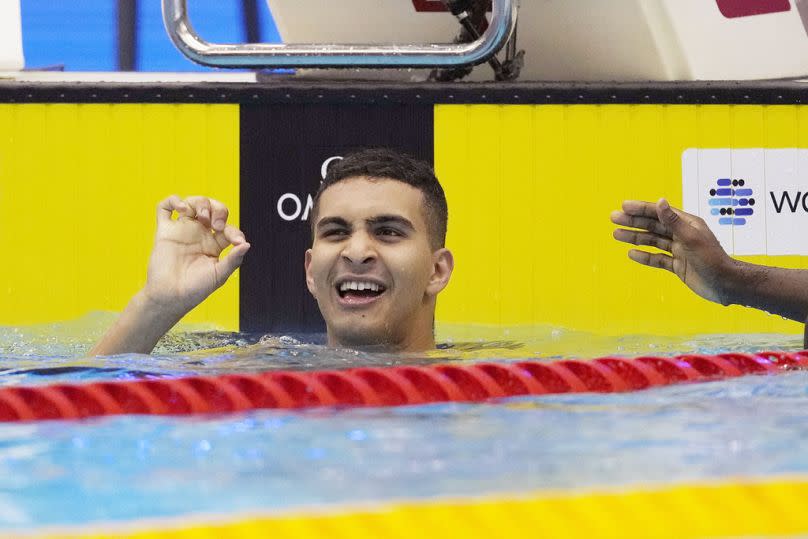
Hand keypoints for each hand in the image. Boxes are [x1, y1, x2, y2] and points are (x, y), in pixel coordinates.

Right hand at [143, 195, 249, 314]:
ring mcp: (182, 231)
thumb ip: (233, 259)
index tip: (236, 241)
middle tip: (216, 224)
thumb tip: (246, 245)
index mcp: (214, 245)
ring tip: (202, 216)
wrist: (171, 298)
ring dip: (201, 203)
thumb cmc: (195, 290)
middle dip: (218, 209)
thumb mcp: (219, 275)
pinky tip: (183, 209)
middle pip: (212, 209)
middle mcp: (199, 235)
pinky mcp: (165, 231)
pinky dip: (174, 201)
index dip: (235, 231)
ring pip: (192, 203)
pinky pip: (164, 208)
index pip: (228, 228)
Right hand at [611, 198, 737, 304]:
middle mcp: (681, 235)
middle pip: (653, 225)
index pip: (660, 213)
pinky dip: (644, 256)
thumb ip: (673, 221)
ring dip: (634, 237)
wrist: (726, 285)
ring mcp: (679, 250)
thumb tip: (660, 201)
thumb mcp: (691, 238)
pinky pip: (657, 259)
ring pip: (652, 241)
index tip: (624, 206)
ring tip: (616, 234)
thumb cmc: (713, 260)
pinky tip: (631, 253)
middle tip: (613, 218)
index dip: (641, 208)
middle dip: (633, 221)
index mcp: (687, 224)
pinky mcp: (677, 266)